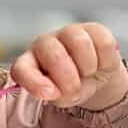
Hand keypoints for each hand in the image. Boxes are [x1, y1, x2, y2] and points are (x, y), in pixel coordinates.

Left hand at [11, 22, 127, 109]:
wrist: (96, 77)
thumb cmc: (71, 86)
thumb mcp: (63, 98)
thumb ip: (59, 95)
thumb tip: (56, 90)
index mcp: (30, 63)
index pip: (22, 69)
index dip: (33, 81)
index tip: (49, 94)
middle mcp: (45, 43)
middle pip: (54, 54)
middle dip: (67, 77)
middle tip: (75, 89)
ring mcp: (68, 32)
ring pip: (80, 43)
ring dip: (88, 67)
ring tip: (87, 74)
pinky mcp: (93, 28)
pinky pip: (103, 43)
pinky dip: (105, 61)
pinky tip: (99, 63)